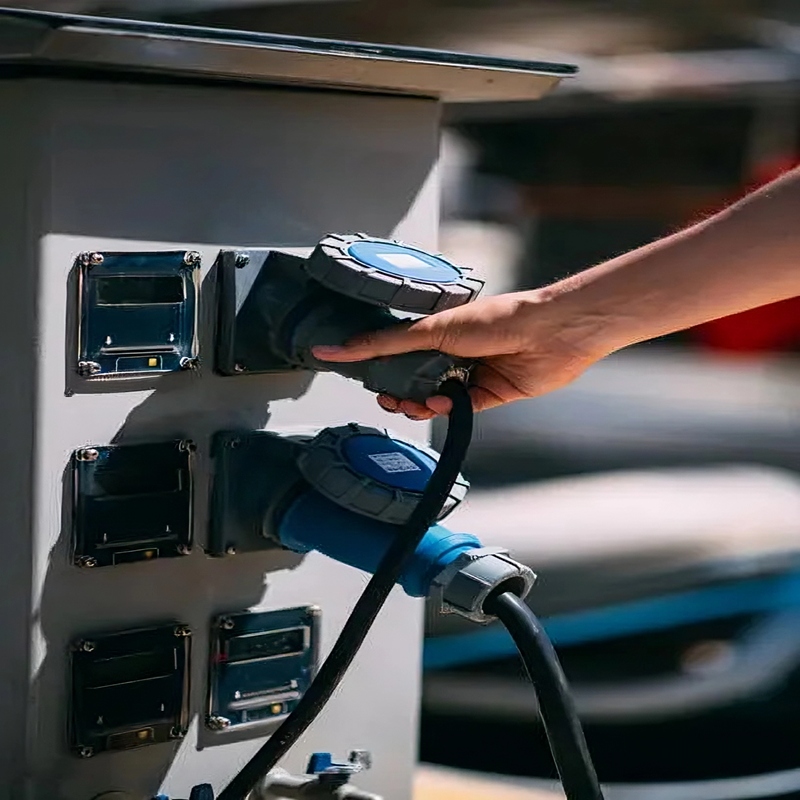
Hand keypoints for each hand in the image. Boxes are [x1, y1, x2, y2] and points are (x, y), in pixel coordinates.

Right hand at [312, 289, 611, 418]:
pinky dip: (446, 409)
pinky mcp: (489, 395)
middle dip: (397, 391)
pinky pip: (458, 409)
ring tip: (411, 403)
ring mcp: (470, 374)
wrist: (550, 334)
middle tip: (386, 396)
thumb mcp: (433, 329)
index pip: (395, 350)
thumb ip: (384, 343)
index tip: (358, 378)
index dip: (377, 366)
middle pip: (413, 379)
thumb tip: (337, 348)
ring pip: (433, 398)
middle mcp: (453, 352)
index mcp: (438, 329)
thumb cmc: (498, 318)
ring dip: (419, 403)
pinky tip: (441, 404)